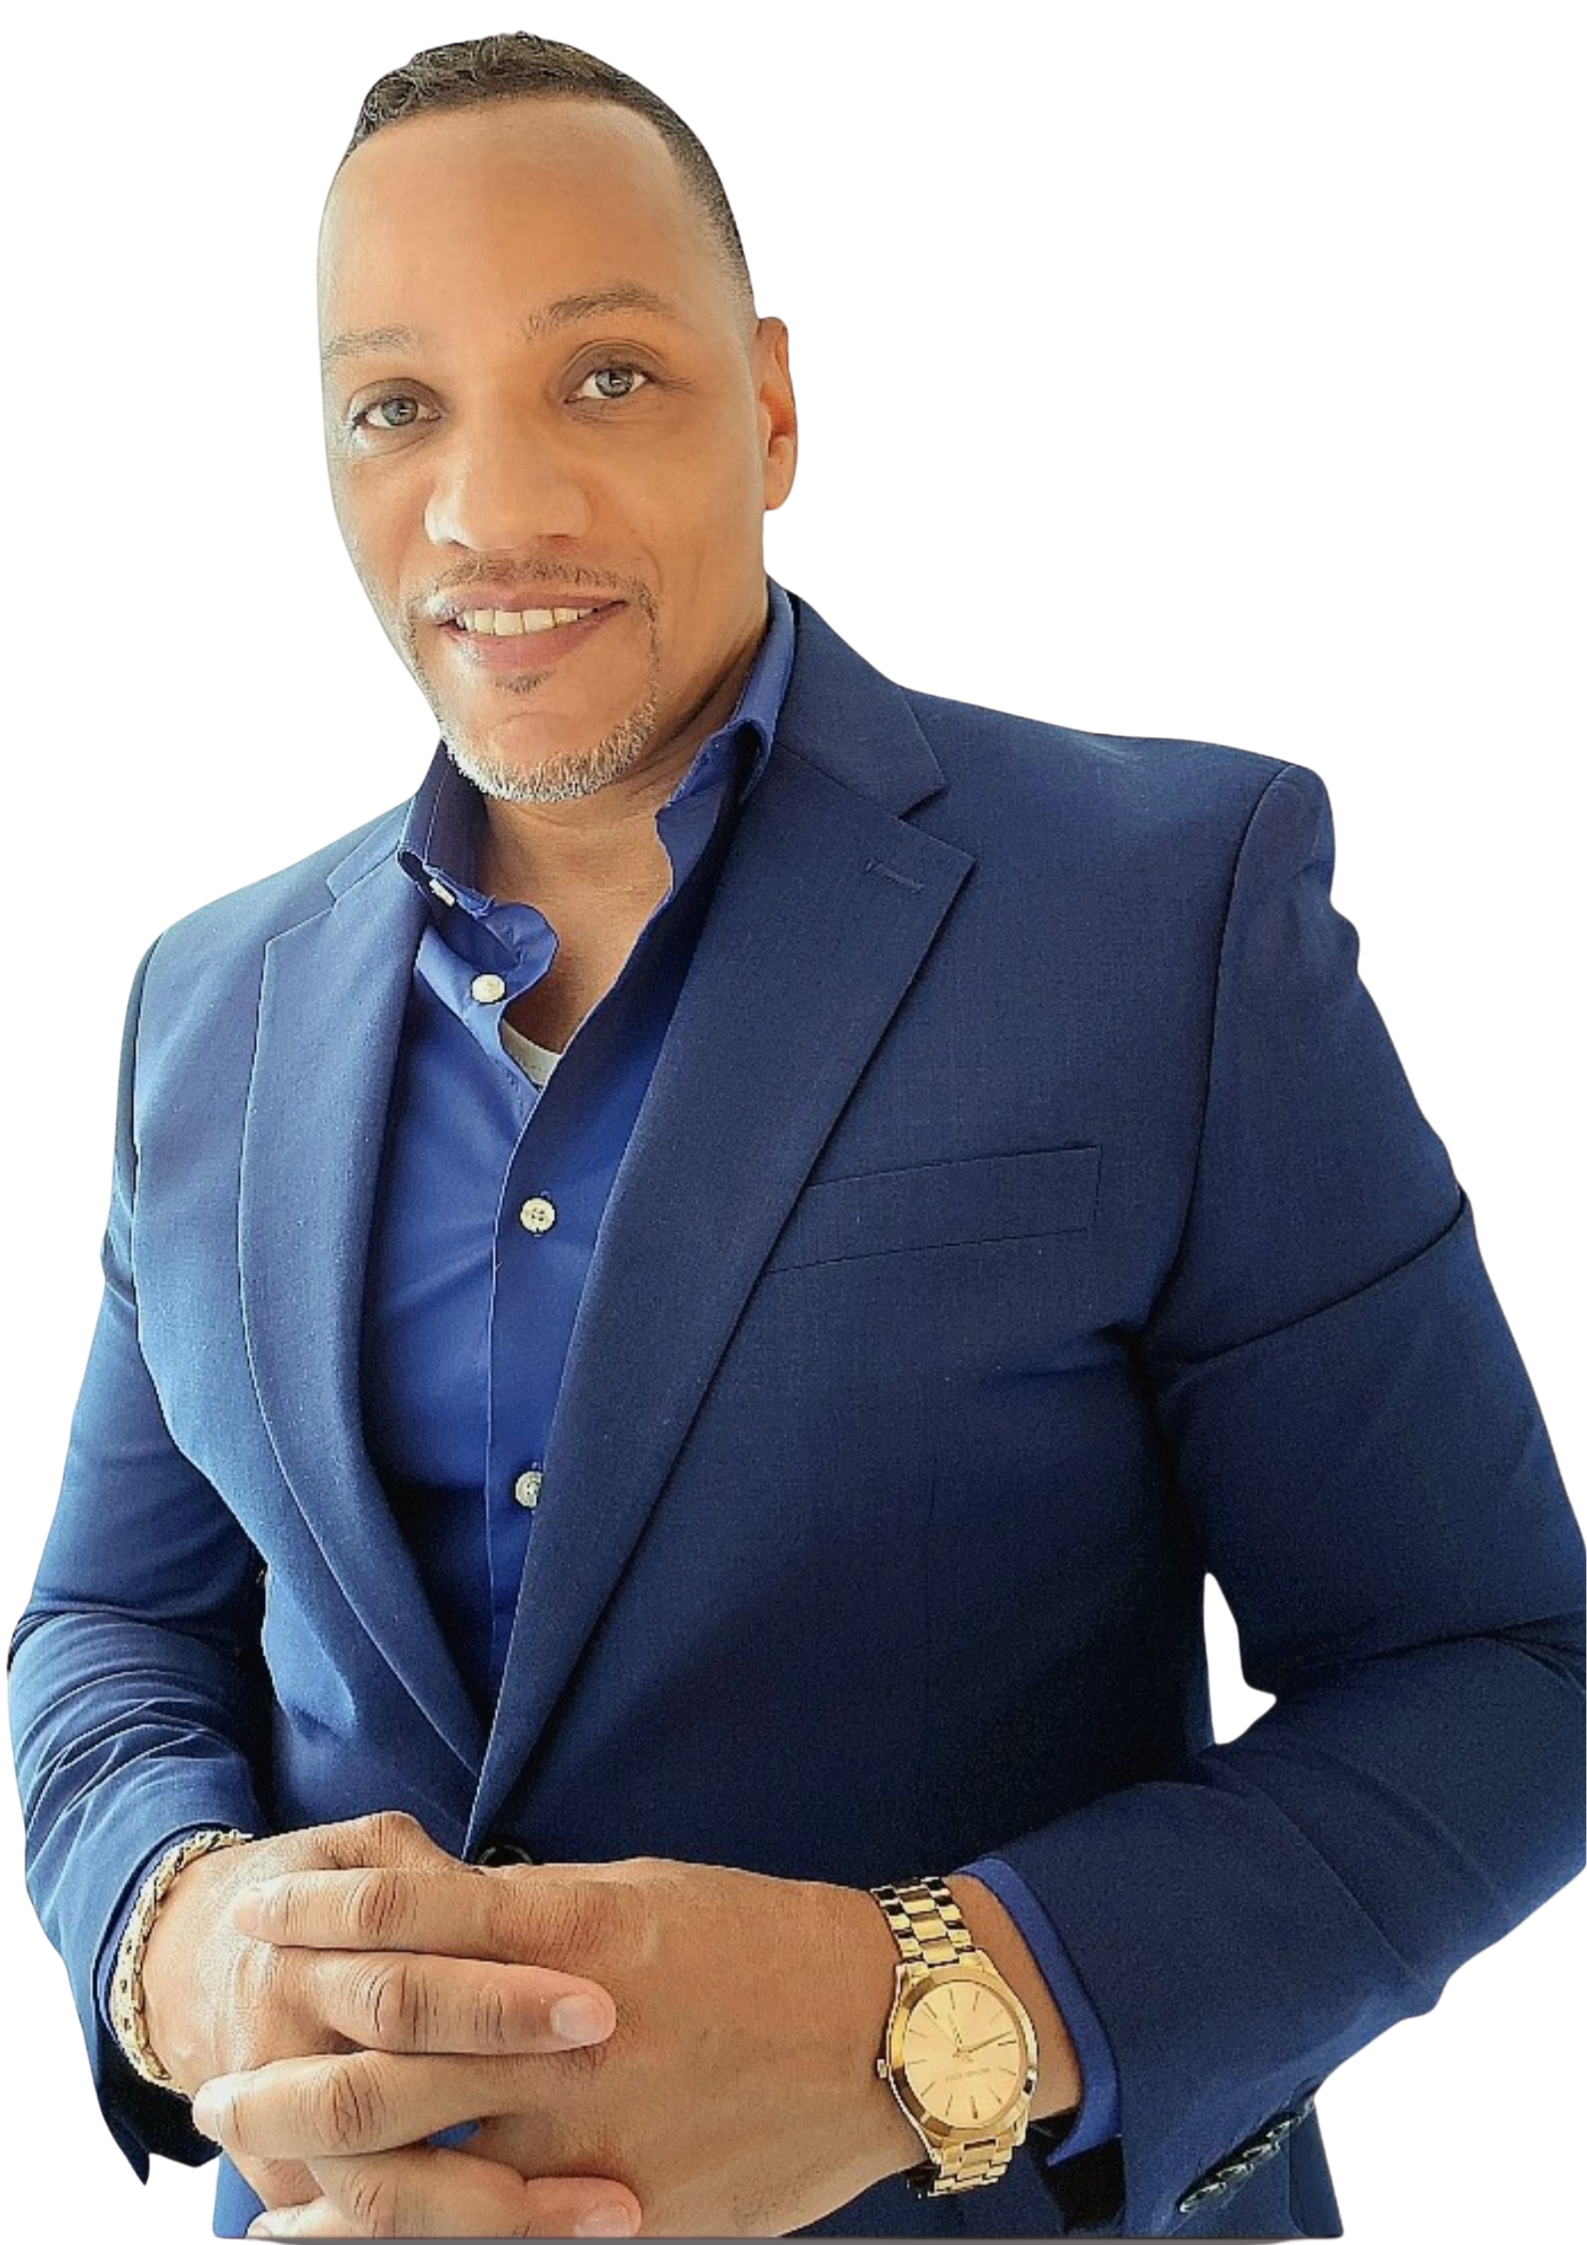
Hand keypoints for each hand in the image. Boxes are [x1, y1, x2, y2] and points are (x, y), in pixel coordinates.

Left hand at [190, 1855, 925, 2237]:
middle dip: (279, 2082)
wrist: (883, 2029)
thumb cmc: (760, 1943)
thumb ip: (537, 1922)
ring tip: (249, 2184)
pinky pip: (492, 2244)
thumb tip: (437, 1931)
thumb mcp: (643, 1896)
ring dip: (312, 2183)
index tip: (253, 1916)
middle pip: (380, 2062)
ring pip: (414, 2178)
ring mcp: (593, 2136)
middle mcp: (565, 2034)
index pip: (406, 1915)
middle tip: (214, 2092)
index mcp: (573, 1931)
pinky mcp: (629, 2216)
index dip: (315, 1915)